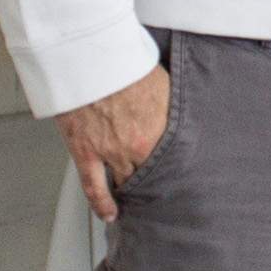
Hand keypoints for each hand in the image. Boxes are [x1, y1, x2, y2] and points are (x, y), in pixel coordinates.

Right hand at [57, 65, 170, 220]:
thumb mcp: (162, 83)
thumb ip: (171, 106)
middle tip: (164, 193)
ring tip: (140, 201)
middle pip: (151, 175)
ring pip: (125, 181)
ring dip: (133, 190)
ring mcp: (110, 152)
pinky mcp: (85, 151)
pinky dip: (101, 203)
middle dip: (157, 182)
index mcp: (159, 130)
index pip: (174, 162)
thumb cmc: (123, 62)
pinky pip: (93, 186)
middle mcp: (136, 147)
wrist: (88, 56)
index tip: (186, 182)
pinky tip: (109, 214)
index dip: (178, 172)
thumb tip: (182, 113)